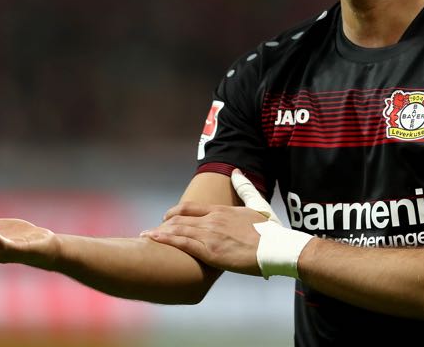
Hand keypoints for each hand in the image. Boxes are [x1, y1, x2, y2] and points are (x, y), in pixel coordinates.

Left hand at [139, 169, 272, 275]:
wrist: (277, 248)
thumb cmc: (269, 231)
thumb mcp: (257, 205)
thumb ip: (245, 188)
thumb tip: (238, 171)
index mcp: (221, 211)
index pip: (190, 208)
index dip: (175, 212)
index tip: (166, 217)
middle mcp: (212, 220)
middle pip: (180, 219)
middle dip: (164, 224)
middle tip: (152, 230)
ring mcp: (210, 235)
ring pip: (178, 230)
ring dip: (159, 233)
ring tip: (146, 236)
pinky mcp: (210, 252)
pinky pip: (182, 244)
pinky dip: (166, 241)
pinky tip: (154, 241)